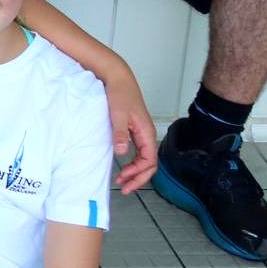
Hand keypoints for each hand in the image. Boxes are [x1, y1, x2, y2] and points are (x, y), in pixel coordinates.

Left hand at [109, 79, 158, 193]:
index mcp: (146, 132)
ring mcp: (141, 133)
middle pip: (149, 164)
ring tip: (122, 181)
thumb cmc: (120, 93)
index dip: (138, 174)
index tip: (124, 179)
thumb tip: (122, 152)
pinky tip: (123, 167)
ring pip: (144, 159)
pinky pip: (139, 152)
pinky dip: (132, 163)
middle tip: (124, 189)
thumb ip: (120, 133)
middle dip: (138, 178)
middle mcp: (146, 135)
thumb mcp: (117, 114)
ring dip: (135, 172)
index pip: (149, 161)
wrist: (118, 78)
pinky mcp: (134, 130)